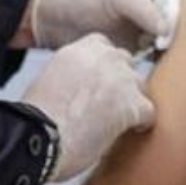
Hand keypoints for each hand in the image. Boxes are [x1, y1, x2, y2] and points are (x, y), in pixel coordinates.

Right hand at [22, 34, 153, 181]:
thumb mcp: (50, 80)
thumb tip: (82, 87)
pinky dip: (141, 123)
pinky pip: (148, 111)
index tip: (98, 84)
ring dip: (130, 101)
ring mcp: (121, 79)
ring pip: (138, 85)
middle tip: (108, 104)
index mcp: (79, 50)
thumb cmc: (37, 117)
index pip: (104, 48)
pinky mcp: (132, 104)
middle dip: (119, 82)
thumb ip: (72, 74)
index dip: (104, 68)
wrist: (39, 137)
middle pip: (125, 63)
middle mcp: (104, 57)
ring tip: (117, 121)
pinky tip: (129, 132)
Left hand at [31, 0, 181, 50]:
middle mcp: (161, 3)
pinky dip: (167, 62)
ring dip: (182, 49)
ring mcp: (154, 26)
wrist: (61, 23)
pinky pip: (164, 54)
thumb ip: (145, 11)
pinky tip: (170, 71)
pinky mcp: (144, 46)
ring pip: (179, 37)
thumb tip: (167, 31)